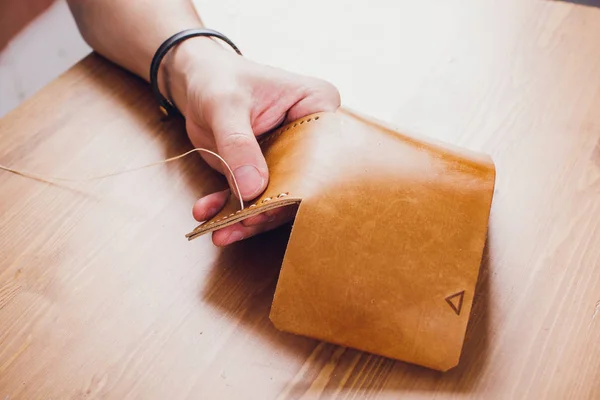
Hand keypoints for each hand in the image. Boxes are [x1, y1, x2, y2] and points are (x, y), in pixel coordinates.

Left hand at [163, 37, 339, 245]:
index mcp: (316, 107)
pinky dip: (228, 210)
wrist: (193, 82)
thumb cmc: (217, 79)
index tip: (271, 207)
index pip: (320, 155)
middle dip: (268, 210)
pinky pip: (250, 198)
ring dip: (245, 217)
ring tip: (221, 230)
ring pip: (273, 197)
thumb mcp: (225, 105)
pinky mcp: (262, 172)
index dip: (300, 186)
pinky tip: (209, 215)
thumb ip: (238, 145)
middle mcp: (308, 135)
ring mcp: (286, 157)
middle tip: (241, 223)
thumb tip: (251, 189)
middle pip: (299, 182)